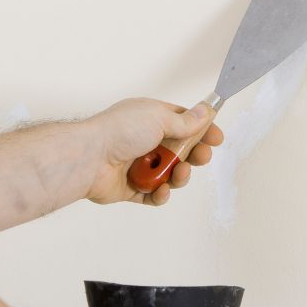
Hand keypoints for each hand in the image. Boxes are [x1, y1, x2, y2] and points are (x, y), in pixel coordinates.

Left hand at [85, 98, 224, 206]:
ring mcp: (140, 165)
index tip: (217, 138)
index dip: (202, 130)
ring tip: (177, 174)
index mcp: (151, 119)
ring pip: (171, 175)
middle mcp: (146, 141)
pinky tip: (162, 191)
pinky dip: (161, 194)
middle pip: (181, 151)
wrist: (90, 158)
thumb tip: (205, 111)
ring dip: (179, 176)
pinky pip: (155, 195)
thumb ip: (185, 121)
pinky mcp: (133, 188)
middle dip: (195, 155)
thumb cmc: (120, 131)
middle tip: (202, 157)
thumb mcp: (158, 118)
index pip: (183, 123)